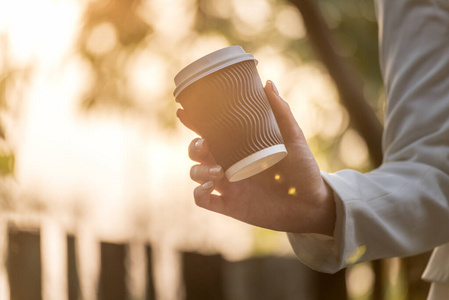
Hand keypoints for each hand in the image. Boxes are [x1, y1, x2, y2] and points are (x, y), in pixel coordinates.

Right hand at [177, 81, 335, 234]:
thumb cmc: (303, 169)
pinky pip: (202, 200)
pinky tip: (210, 187)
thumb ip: (280, 112)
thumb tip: (267, 83)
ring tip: (218, 170)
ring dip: (199, 170)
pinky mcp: (230, 206)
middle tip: (206, 144)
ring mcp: (228, 186)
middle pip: (196, 152)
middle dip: (194, 147)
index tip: (184, 112)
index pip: (211, 132)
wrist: (311, 203)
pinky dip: (199, 193)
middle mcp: (229, 165)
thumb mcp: (293, 138)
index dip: (194, 123)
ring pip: (196, 174)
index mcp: (239, 147)